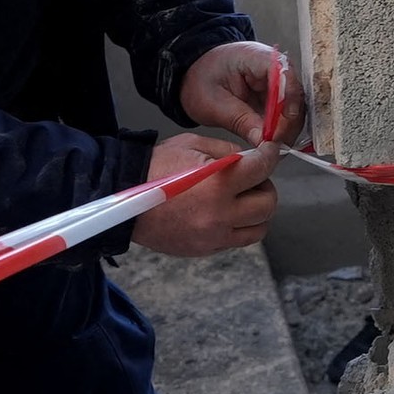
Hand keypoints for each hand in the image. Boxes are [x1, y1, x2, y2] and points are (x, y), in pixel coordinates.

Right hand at [131, 130, 278, 257]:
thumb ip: (228, 150)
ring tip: (240, 199)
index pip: (263, 168)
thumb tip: (253, 157)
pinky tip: (224, 214)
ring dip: (256, 212)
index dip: (270, 156)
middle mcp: (221, 213)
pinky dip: (239, 227)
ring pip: (259, 228)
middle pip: (268, 204)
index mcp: (219, 183)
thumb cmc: (155, 167)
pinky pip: (237, 241)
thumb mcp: (192, 144)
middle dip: (264, 187)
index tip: (270, 152)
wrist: (123, 200)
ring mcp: (214, 236)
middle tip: (251, 179)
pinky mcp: (205, 249)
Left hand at [181, 39, 305, 148]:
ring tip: (274, 145)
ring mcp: (274, 81)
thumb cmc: (200, 80)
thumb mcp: (213, 104)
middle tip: (277, 143)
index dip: (289, 97)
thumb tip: (263, 141)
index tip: (284, 123)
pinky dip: (280, 128)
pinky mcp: (274, 95)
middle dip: (289, 120)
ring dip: (287, 127)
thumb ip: (240, 120)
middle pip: (294, 91)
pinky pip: (285, 112)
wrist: (193, 74)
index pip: (284, 72)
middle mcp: (271, 66)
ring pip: (294, 105)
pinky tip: (272, 140)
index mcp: (254, 56)